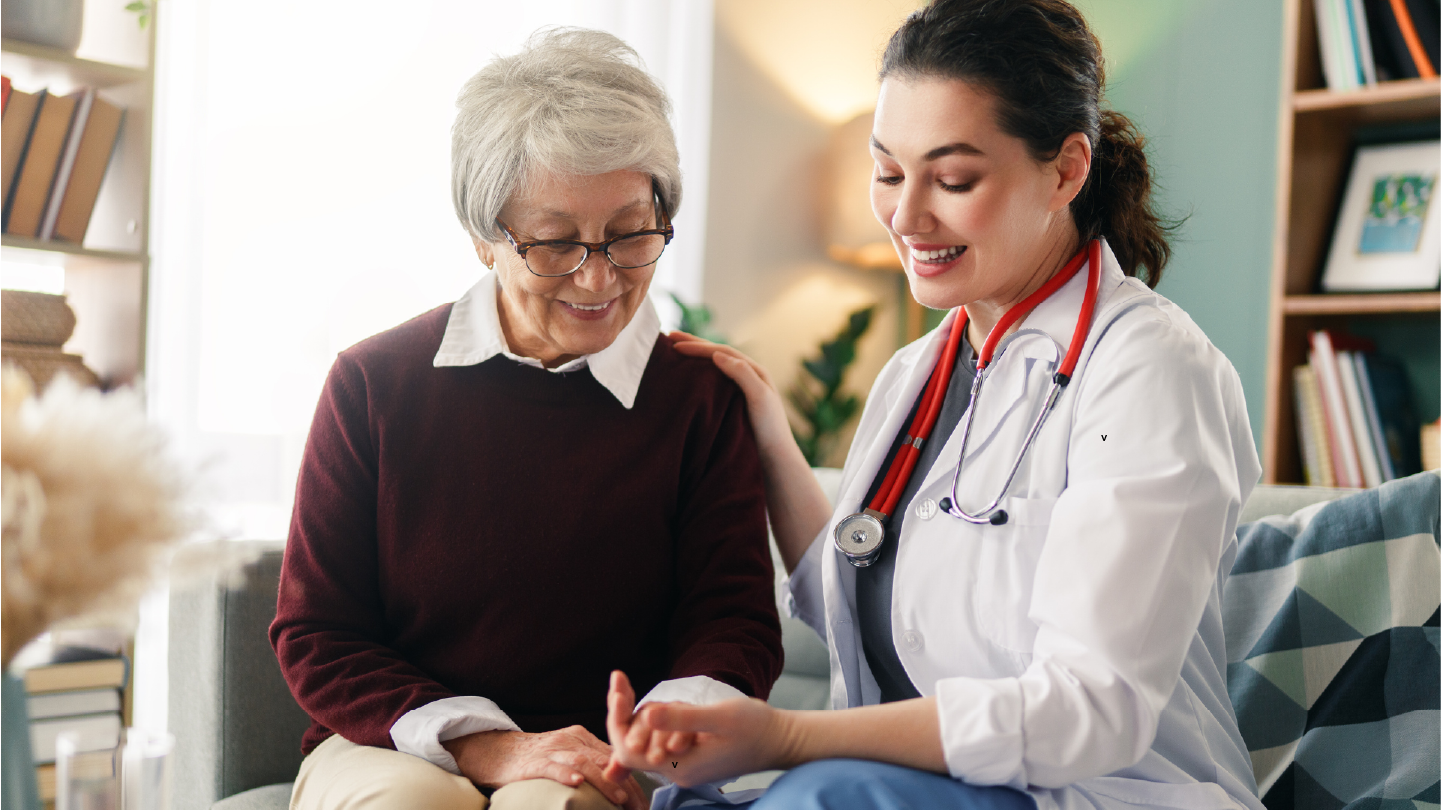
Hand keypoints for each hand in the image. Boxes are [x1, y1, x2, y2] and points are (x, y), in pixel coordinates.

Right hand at [443, 726, 645, 808]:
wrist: (496, 751)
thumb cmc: (536, 758)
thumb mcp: (566, 754)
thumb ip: (590, 763)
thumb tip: (619, 786)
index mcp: (581, 737)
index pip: (613, 757)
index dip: (632, 778)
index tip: (645, 801)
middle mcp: (570, 740)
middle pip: (604, 760)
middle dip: (625, 783)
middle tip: (639, 806)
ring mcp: (551, 749)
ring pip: (583, 762)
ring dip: (603, 781)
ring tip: (618, 799)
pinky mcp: (533, 762)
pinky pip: (551, 766)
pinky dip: (565, 774)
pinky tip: (576, 784)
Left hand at [604, 670, 793, 787]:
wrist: (780, 740)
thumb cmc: (755, 728)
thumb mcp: (720, 717)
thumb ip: (683, 718)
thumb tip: (648, 713)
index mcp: (680, 766)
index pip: (628, 750)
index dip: (616, 718)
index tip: (617, 687)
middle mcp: (677, 771)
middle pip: (632, 744)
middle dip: (628, 712)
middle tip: (621, 679)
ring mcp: (683, 766)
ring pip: (648, 738)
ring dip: (652, 715)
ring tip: (679, 700)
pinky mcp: (691, 757)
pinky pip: (664, 737)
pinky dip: (664, 719)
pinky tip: (682, 707)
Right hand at [670, 331, 792, 456]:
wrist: (775, 456)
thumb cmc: (769, 427)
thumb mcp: (759, 397)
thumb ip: (742, 374)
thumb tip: (718, 355)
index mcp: (754, 371)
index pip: (721, 352)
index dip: (698, 347)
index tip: (674, 345)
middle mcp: (748, 376)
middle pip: (717, 354)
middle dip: (694, 344)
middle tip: (669, 336)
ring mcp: (741, 389)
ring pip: (715, 366)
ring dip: (696, 356)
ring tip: (675, 350)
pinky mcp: (735, 403)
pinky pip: (715, 381)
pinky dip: (700, 374)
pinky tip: (689, 376)